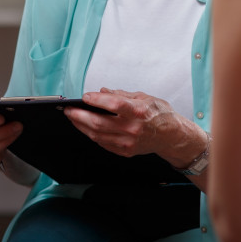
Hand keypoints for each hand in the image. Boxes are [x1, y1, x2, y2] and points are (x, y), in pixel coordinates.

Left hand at [65, 88, 196, 161]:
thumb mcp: (144, 97)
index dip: (96, 100)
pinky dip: (91, 134)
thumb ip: (121, 94)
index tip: (84, 96)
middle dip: (79, 115)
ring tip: (72, 116)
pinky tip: (84, 126)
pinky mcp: (125, 151)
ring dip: (81, 125)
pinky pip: (102, 143)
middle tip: (68, 108)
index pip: (113, 105)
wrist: (172, 137)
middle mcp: (133, 129)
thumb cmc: (159, 114)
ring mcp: (128, 142)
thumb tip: (101, 91)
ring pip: (97, 135)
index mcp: (139, 112)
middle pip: (99, 123)